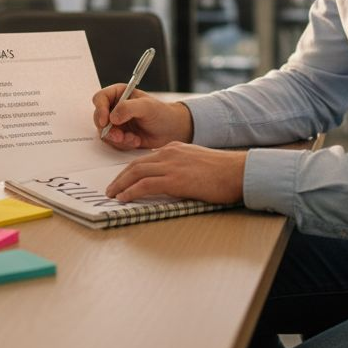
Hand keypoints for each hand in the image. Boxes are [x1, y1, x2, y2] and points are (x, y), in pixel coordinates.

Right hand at [92, 85, 192, 149]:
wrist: (171, 130)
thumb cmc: (161, 113)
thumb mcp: (147, 106)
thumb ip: (128, 108)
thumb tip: (113, 117)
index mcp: (119, 94)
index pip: (100, 98)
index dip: (100, 109)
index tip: (106, 121)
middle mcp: (114, 108)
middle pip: (99, 118)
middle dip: (109, 130)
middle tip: (120, 136)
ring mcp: (116, 123)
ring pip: (105, 133)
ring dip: (118, 139)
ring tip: (133, 139)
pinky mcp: (119, 136)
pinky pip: (113, 143)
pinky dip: (123, 144)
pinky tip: (136, 141)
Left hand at [104, 142, 245, 203]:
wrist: (236, 172)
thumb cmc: (222, 172)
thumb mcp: (195, 163)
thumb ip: (179, 167)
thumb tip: (168, 181)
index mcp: (174, 149)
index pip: (144, 159)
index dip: (129, 171)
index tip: (121, 181)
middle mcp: (169, 153)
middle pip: (135, 165)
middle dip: (120, 178)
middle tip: (111, 188)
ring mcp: (171, 165)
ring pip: (136, 173)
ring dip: (120, 185)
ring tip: (112, 195)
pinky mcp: (175, 180)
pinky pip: (145, 184)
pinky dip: (131, 191)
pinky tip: (124, 198)